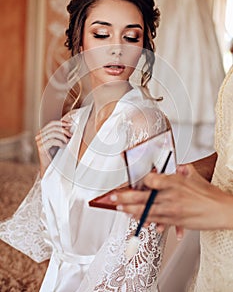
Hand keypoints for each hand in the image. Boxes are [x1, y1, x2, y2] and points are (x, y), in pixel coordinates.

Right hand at [35, 114, 72, 176]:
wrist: (50, 166)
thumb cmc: (54, 154)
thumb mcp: (59, 141)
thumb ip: (61, 133)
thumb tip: (69, 126)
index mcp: (43, 132)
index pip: (52, 123)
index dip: (62, 122)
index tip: (70, 124)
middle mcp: (39, 136)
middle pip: (53, 128)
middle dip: (64, 130)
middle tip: (70, 135)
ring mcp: (39, 142)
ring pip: (53, 133)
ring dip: (63, 137)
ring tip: (67, 142)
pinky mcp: (41, 148)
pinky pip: (52, 141)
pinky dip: (60, 142)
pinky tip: (63, 146)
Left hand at [112, 164, 232, 230]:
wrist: (222, 210)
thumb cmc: (208, 193)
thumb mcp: (194, 175)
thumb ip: (182, 169)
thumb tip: (175, 166)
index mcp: (174, 182)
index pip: (150, 179)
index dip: (139, 180)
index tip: (132, 180)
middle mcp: (170, 196)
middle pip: (143, 197)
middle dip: (125, 197)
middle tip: (113, 196)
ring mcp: (172, 210)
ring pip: (146, 211)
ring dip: (130, 210)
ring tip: (119, 208)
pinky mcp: (175, 221)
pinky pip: (155, 221)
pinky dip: (144, 219)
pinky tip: (136, 218)